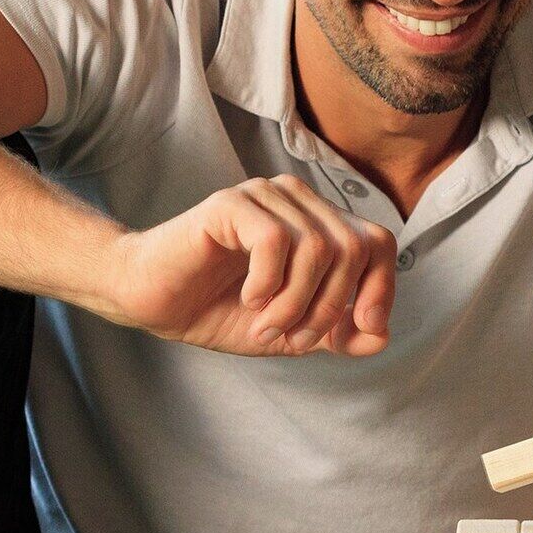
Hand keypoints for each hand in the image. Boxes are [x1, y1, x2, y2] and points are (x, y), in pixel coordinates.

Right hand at [103, 177, 395, 357]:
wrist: (152, 300)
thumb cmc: (217, 308)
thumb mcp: (290, 332)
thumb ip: (336, 333)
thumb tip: (380, 337)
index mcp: (317, 222)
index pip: (378, 242)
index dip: (379, 289)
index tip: (357, 332)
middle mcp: (297, 200)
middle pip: (353, 247)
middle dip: (331, 306)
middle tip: (293, 337)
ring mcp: (264, 195)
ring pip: (318, 248)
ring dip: (296, 303)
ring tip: (265, 324)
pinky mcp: (231, 203)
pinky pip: (276, 241)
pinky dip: (268, 284)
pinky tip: (248, 299)